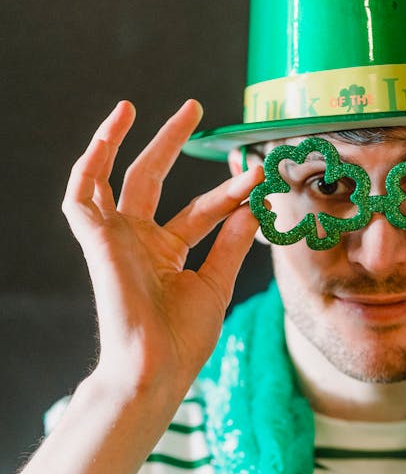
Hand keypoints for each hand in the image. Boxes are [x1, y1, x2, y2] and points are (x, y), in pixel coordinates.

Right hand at [62, 100, 260, 398]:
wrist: (155, 367)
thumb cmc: (182, 339)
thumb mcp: (215, 283)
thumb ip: (231, 242)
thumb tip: (252, 204)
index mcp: (165, 254)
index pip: (200, 210)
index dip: (228, 190)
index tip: (256, 174)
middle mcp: (138, 241)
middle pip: (150, 179)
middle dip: (170, 142)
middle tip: (193, 107)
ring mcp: (115, 240)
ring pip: (109, 179)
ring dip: (118, 142)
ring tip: (131, 106)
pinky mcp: (96, 241)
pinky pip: (81, 195)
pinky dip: (89, 165)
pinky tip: (106, 136)